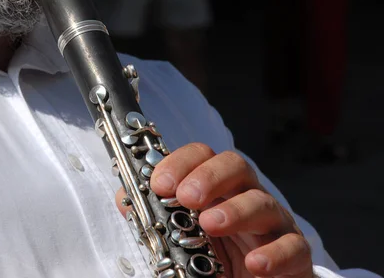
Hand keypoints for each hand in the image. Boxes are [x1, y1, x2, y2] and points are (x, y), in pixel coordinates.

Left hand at [115, 143, 312, 277]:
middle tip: (186, 198)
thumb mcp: (179, 235)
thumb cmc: (213, 257)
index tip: (159, 183)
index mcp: (218, 188)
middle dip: (209, 177)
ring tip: (210, 224)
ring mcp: (273, 223)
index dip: (181, 163)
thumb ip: (155, 215)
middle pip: (236, 166)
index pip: (203, 156)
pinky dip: (274, 253)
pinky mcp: (294, 254)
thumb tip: (126, 196)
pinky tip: (254, 263)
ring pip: (263, 203)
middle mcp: (245, 197)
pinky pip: (293, 247)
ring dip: (235, 211)